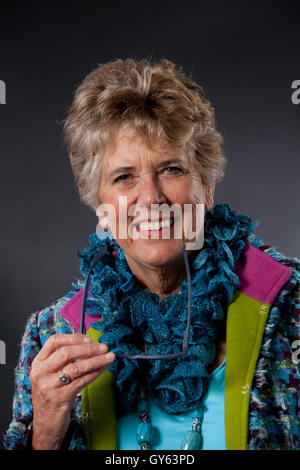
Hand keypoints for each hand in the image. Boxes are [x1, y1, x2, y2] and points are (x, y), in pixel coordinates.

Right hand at [29, 333, 114, 449]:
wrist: (46, 424)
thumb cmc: (52, 394)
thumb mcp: (50, 374)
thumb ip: (62, 359)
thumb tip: (88, 344)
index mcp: (38, 363)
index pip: (54, 341)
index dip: (73, 337)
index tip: (89, 339)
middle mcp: (41, 373)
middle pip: (66, 353)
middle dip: (89, 348)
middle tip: (104, 347)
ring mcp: (49, 386)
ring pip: (77, 367)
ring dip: (96, 360)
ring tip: (109, 357)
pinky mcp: (60, 398)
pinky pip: (82, 381)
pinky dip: (95, 373)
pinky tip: (103, 369)